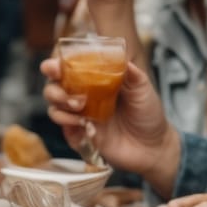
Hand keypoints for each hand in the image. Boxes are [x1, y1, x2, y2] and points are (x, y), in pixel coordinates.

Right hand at [40, 57, 177, 177]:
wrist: (153, 148)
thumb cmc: (148, 115)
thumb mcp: (144, 90)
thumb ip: (133, 74)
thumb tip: (122, 58)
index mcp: (96, 80)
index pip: (69, 68)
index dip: (56, 65)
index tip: (56, 66)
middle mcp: (84, 96)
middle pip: (54, 87)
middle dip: (53, 87)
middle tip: (67, 92)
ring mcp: (82, 116)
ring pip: (54, 107)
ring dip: (59, 106)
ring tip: (78, 108)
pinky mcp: (82, 135)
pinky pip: (64, 130)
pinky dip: (68, 125)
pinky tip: (83, 125)